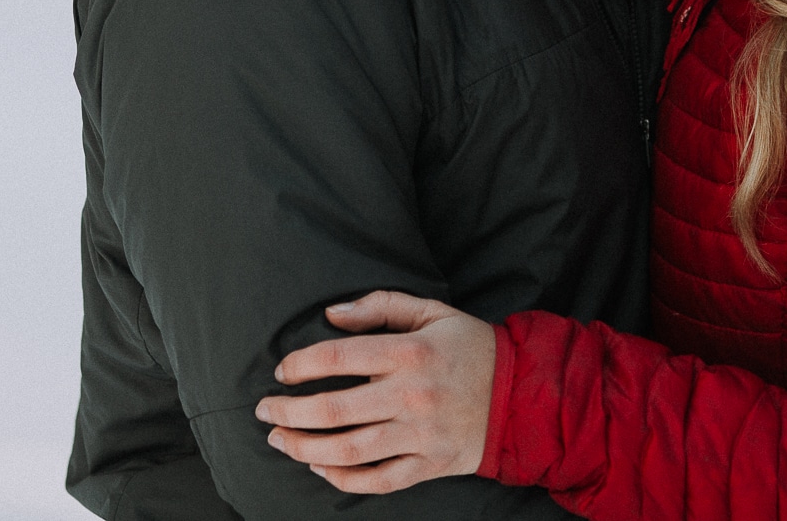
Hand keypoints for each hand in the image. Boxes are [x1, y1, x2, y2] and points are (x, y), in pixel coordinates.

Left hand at [255, 291, 494, 493]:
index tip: (283, 371)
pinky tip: (321, 469)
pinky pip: (379, 480)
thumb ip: (380, 306)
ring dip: (305, 448)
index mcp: (410, 352)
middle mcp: (412, 395)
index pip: (339, 358)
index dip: (301, 365)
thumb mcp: (432, 310)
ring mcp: (421, 435)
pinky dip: (345, 480)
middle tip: (265, 410)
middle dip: (289, 412)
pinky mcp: (430, 465)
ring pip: (350, 450)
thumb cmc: (469, 346)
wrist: (522, 393)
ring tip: (280, 440)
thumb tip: (332, 315)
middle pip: (334, 410)